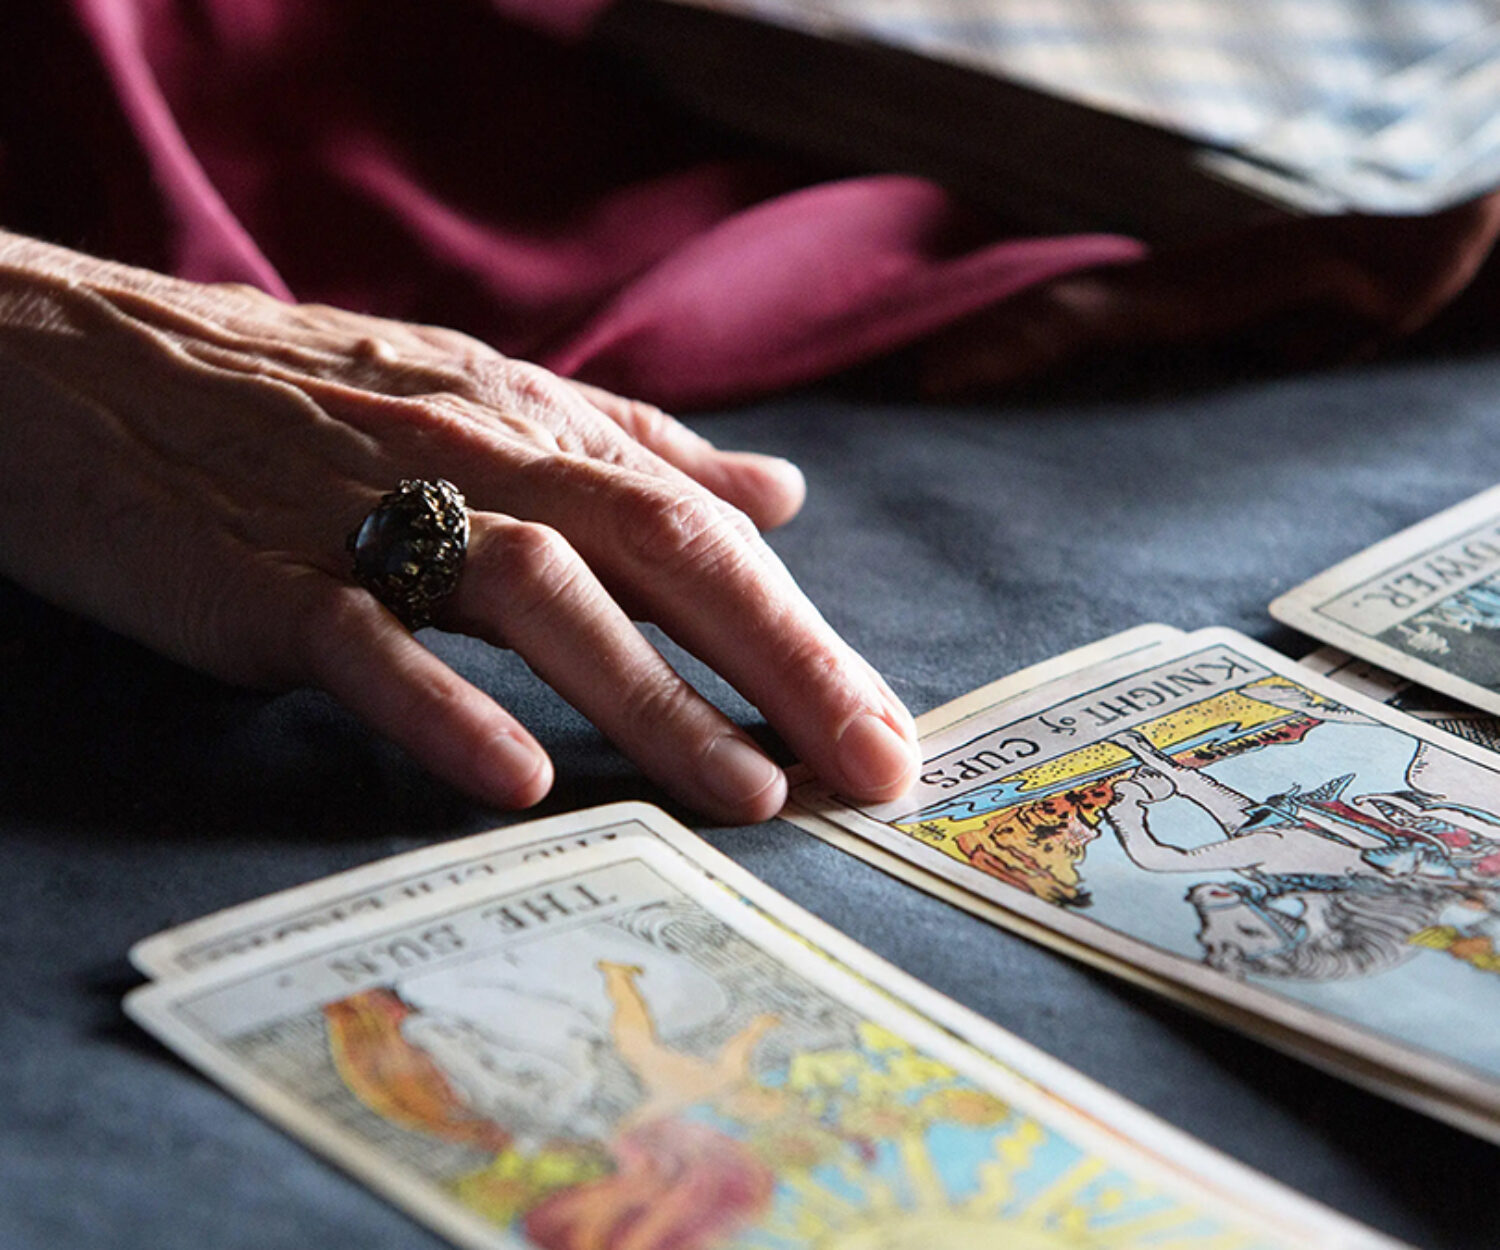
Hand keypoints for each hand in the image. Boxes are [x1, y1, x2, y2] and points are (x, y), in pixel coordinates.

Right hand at [0, 232, 917, 821]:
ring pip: (539, 594)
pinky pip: (366, 641)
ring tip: (748, 794)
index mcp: (536, 422)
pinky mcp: (263, 575)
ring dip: (654, 698)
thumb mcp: (483, 397)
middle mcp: (476, 454)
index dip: (804, 631)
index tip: (883, 726)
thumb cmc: (295, 395)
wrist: (77, 361)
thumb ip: (638, 449)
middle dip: (784, 664)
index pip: (703, 529)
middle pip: (661, 552)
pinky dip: (445, 707)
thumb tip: (780, 493)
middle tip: (872, 770)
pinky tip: (521, 780)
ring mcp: (368, 512)